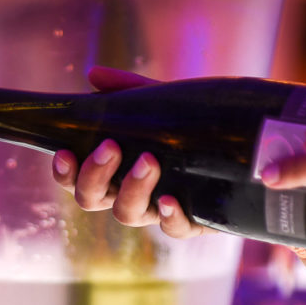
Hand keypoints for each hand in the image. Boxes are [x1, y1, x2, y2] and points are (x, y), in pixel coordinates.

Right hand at [48, 66, 210, 240]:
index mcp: (112, 171)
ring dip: (131, 189)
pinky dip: (169, 218)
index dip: (64, 172)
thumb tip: (93, 74)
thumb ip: (127, 89)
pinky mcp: (190, 221)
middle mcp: (128, 194)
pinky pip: (173, 230)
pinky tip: (171, 199)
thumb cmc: (187, 127)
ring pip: (127, 214)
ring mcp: (156, 210)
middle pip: (91, 199)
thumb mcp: (159, 103)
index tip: (65, 151)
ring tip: (148, 161)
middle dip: (94, 175)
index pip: (75, 178)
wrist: (241, 147)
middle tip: (110, 147)